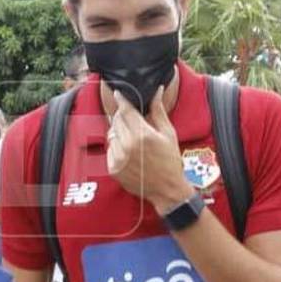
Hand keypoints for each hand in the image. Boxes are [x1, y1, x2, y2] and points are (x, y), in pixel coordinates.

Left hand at [107, 87, 192, 213]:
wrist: (167, 189)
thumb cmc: (170, 161)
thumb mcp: (168, 134)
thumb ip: (158, 111)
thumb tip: (157, 91)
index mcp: (143, 135)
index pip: (125, 110)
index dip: (121, 100)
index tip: (118, 94)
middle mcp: (128, 146)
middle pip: (116, 120)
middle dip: (122, 116)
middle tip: (132, 119)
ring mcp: (119, 158)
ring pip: (111, 134)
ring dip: (119, 131)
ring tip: (133, 138)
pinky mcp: (113, 168)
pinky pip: (110, 149)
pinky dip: (117, 147)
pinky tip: (129, 151)